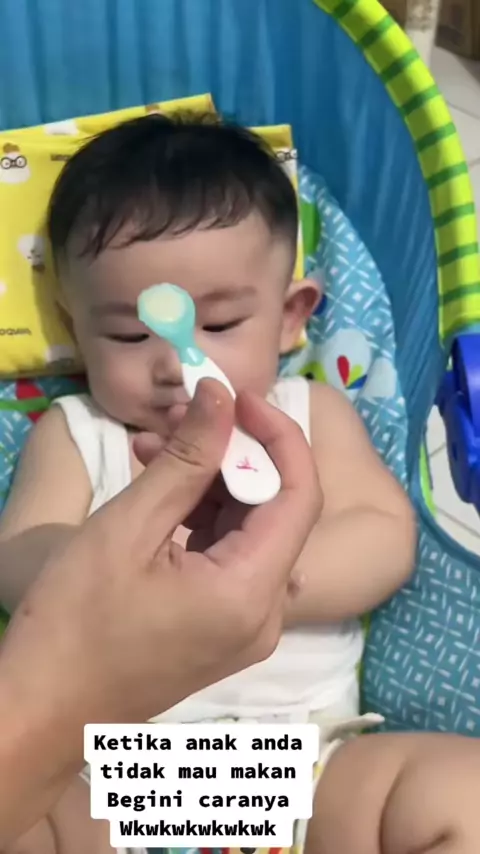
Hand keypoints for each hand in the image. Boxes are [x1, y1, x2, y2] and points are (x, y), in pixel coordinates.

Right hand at [0, 380, 319, 759]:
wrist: (42, 711)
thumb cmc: (76, 621)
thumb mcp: (129, 528)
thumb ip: (187, 459)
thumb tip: (220, 393)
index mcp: (253, 593)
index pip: (302, 494)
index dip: (278, 435)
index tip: (236, 396)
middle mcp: (266, 613)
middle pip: (275, 512)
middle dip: (233, 456)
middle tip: (179, 419)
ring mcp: (246, 626)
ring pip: (248, 531)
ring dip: (209, 483)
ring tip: (151, 448)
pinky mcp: (222, 629)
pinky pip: (227, 558)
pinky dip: (199, 518)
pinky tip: (156, 486)